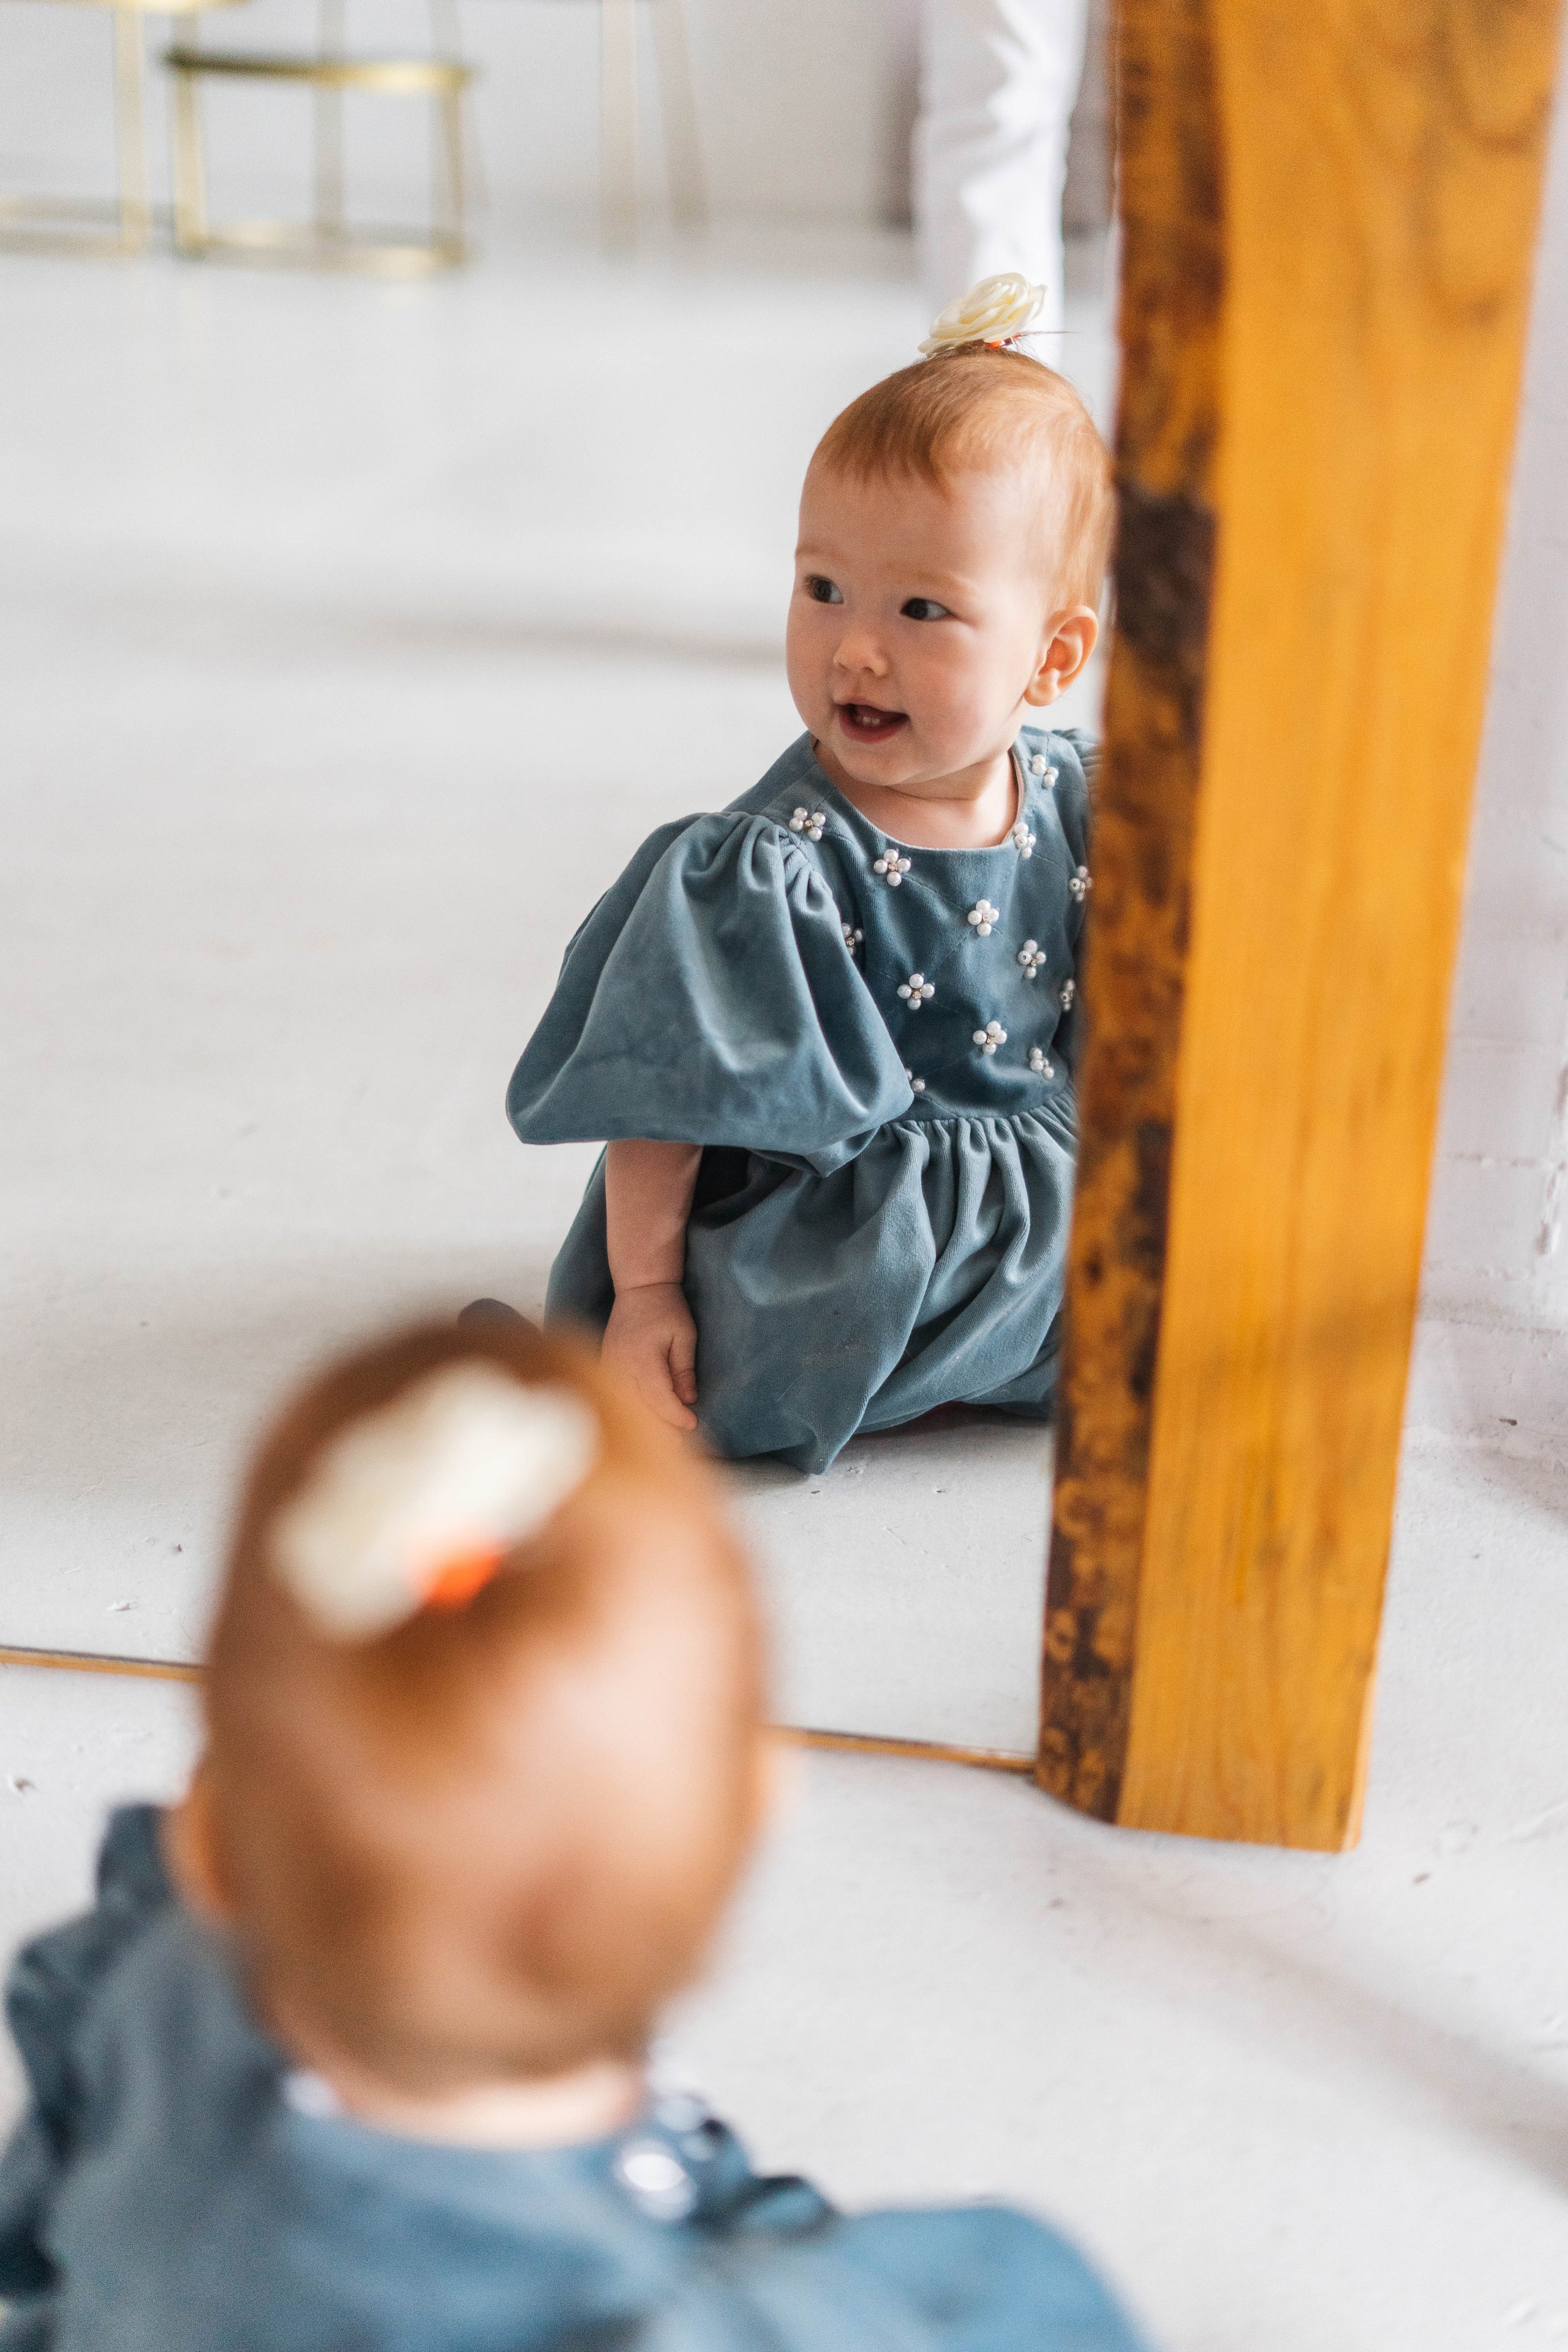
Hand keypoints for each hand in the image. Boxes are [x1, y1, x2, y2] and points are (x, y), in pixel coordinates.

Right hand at [602, 1281, 698, 1431]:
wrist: (639, 1288)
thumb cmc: (666, 1309)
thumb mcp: (684, 1336)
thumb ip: (684, 1370)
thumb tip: (687, 1400)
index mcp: (643, 1359)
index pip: (659, 1399)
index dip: (676, 1416)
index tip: (693, 1424)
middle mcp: (620, 1365)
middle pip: (639, 1407)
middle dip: (660, 1428)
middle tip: (679, 1444)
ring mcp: (609, 1365)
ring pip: (625, 1403)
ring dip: (643, 1421)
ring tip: (663, 1439)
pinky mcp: (605, 1363)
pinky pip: (616, 1393)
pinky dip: (630, 1406)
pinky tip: (643, 1418)